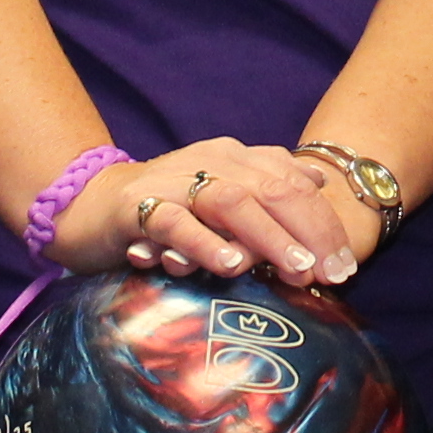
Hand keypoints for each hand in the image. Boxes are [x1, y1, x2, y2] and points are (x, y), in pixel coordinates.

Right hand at [77, 138, 354, 288]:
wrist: (88, 207)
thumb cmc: (166, 210)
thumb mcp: (221, 197)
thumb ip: (266, 189)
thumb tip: (319, 183)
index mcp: (234, 157)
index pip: (291, 183)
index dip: (323, 222)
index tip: (345, 266)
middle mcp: (208, 161)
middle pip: (271, 189)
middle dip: (308, 232)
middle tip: (331, 275)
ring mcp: (172, 181)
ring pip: (230, 201)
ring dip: (268, 236)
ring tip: (296, 270)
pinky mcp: (136, 207)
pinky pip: (175, 222)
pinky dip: (204, 242)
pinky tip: (230, 264)